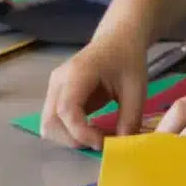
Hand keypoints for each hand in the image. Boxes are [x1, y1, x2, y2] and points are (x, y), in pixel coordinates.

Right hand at [39, 27, 150, 149]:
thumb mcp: (136, 88)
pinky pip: (55, 122)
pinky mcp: (57, 96)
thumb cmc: (127, 59)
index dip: (81, 133)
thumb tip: (122, 146)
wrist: (118, 39)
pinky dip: (69, 133)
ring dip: (70, 139)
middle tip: (101, 142)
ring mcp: (54, 89)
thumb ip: (130, 118)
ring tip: (96, 136)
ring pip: (49, 125)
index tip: (103, 142)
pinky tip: (91, 129)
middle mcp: (58, 81)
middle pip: (51, 122)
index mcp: (77, 73)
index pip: (66, 110)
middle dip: (74, 140)